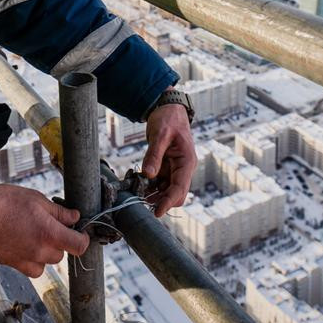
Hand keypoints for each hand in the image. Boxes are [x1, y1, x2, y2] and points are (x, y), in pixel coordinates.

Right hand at [0, 184, 89, 277]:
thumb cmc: (5, 202)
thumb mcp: (37, 199)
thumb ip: (58, 212)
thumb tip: (74, 217)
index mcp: (49, 233)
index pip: (79, 246)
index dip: (83, 239)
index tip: (80, 233)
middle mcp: (39, 251)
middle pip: (61, 255)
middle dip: (60, 242)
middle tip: (51, 227)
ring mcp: (24, 260)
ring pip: (45, 263)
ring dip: (45, 253)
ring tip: (35, 235)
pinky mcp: (11, 264)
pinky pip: (29, 268)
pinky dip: (31, 260)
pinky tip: (24, 245)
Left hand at [142, 100, 196, 216]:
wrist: (168, 109)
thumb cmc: (168, 119)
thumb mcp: (160, 135)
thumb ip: (154, 155)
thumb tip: (148, 175)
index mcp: (187, 162)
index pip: (180, 188)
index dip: (168, 202)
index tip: (157, 213)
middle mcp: (183, 169)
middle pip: (175, 194)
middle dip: (160, 201)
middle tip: (141, 204)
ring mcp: (174, 169)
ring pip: (165, 190)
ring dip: (152, 195)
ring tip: (135, 196)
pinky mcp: (165, 168)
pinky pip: (158, 182)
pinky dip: (148, 186)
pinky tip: (136, 186)